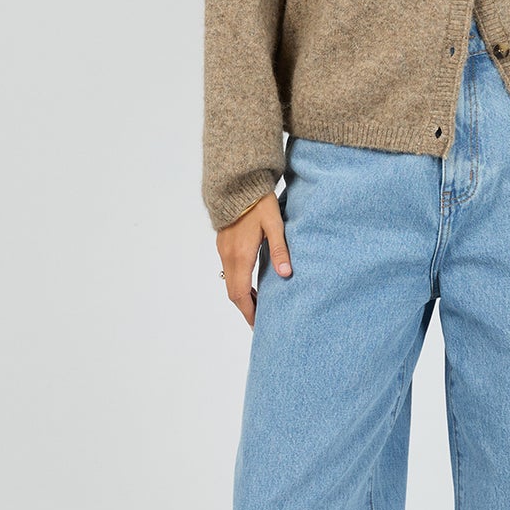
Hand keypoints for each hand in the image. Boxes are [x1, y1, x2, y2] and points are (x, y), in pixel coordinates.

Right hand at [217, 189, 291, 328]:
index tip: (258, 325)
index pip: (240, 294)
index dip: (249, 312)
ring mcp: (224, 250)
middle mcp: (228, 256)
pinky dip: (239, 283)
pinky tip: (251, 284)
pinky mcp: (223, 245)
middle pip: (233, 293)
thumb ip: (280, 249)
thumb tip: (286, 273)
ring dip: (242, 297)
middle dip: (246, 309)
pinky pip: (229, 272)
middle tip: (259, 321)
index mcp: (241, 255)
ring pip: (230, 283)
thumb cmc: (259, 202)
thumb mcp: (275, 224)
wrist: (238, 183)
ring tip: (258, 306)